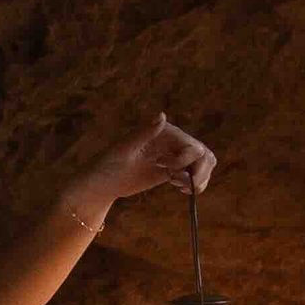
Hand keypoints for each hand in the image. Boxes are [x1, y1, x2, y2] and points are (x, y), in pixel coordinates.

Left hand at [64, 112, 216, 228]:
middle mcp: (171, 142)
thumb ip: (144, 133)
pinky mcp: (171, 171)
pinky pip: (194, 174)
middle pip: (203, 154)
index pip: (193, 146)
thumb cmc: (107, 164)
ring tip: (178, 186)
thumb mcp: (124, 150)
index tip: (168, 170)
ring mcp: (172, 157)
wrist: (101, 183)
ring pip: (203, 164)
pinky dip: (194, 183)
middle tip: (180, 183)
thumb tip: (162, 115)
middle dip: (200, 171)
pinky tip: (180, 189)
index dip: (187, 160)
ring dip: (198, 178)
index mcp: (163, 133)